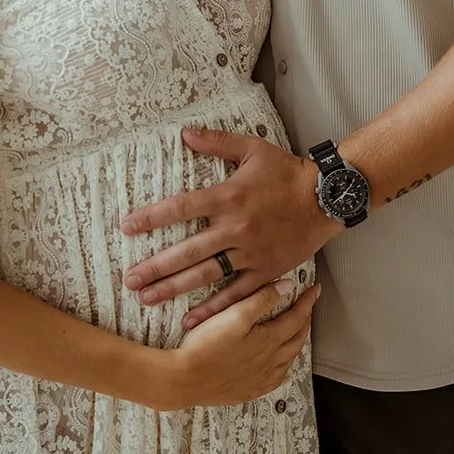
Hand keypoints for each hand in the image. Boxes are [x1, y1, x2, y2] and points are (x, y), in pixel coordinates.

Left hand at [122, 129, 340, 329]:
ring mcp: (250, 253)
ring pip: (206, 274)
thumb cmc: (287, 171)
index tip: (127, 227)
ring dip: (174, 288)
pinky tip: (191, 320)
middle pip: (188, 250)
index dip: (151, 217)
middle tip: (129, 279)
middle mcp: (235, 227)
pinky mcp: (266, 271)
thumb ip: (217, 141)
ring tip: (146, 298)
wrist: (326, 198)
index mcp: (228, 196)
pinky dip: (213, 308)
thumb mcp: (252, 149)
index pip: (181, 207)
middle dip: (155, 266)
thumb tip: (184, 133)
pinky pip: (236, 294)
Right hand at [158, 278, 319, 408]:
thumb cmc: (206, 346)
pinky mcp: (248, 391)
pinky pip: (275, 380)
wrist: (184, 379)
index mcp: (270, 341)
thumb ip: (263, 298)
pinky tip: (280, 369)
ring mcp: (260, 379)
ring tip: (297, 333)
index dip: (307, 302)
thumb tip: (287, 286)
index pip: (296, 317)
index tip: (314, 290)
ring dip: (296, 344)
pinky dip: (283, 369)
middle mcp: (270, 362)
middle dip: (305, 321)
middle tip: (307, 309)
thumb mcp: (235, 314)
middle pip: (297, 339)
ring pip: (288, 360)